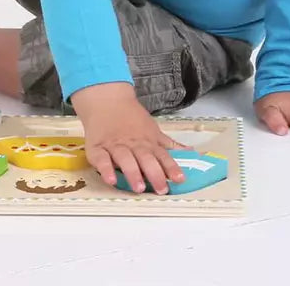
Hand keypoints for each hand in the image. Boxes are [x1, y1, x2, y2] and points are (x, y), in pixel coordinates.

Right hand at [71, 82, 190, 193]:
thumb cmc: (131, 118)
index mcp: (148, 142)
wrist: (106, 100)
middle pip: (145, 159)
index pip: (162, 156)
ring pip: (125, 159)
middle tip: (161, 189)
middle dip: (154, 174)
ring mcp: (115, 146)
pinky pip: (101, 159)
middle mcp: (133, 145)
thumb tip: (191, 152)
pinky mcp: (97, 148)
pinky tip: (110, 179)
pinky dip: (105, 169)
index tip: (180, 179)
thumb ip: (169, 145)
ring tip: (138, 187)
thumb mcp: (152, 130)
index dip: (171, 167)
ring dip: (132, 172)